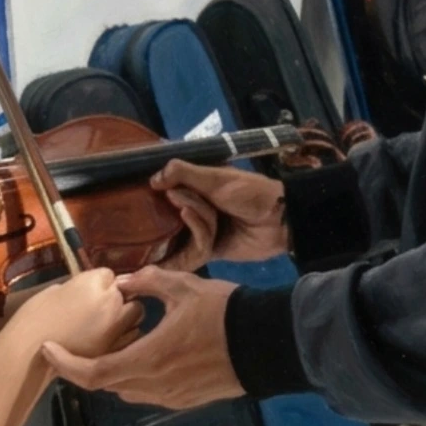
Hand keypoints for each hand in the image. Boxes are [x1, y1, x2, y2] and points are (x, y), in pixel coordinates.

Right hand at [17, 268, 143, 358]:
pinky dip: (124, 335)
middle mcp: (111, 301)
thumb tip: (91, 289)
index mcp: (94, 283)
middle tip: (98, 307)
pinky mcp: (116, 349)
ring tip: (105, 323)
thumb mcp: (56, 290)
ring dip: (124, 315)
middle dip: (117, 297)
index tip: (88, 292)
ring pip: (135, 314)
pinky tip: (107, 339)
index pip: (109, 274)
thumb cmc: (34, 318)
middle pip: (127, 293)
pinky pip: (130, 335)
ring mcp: (117, 326)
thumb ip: (81, 287)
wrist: (29, 354)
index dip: (99, 283)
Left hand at [41, 266, 244, 409]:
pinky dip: (135, 376)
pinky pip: (148, 393)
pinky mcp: (186, 401)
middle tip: (78, 343)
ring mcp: (171, 398)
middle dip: (87, 366)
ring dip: (113, 371)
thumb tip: (122, 281)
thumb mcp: (183, 287)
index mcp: (148, 359)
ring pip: (126, 390)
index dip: (65, 364)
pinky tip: (144, 353)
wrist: (265, 342)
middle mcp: (154, 386)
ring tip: (113, 344)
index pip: (93, 373)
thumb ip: (147, 281)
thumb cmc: (223, 312)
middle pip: (106, 384)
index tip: (47, 350)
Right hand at [151, 160, 288, 262]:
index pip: (167, 188)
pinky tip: (201, 236)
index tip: (146, 189)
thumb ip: (183, 173)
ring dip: (195, 221)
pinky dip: (194, 242)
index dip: (158, 188)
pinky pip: (190, 252)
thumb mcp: (215, 178)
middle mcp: (195, 207)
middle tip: (177, 200)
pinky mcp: (208, 251)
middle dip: (177, 205)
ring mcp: (200, 230)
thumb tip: (152, 179)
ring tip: (206, 214)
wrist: (279, 221)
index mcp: (197, 186)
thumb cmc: (249, 192)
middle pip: (170, 212)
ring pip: (180, 231)